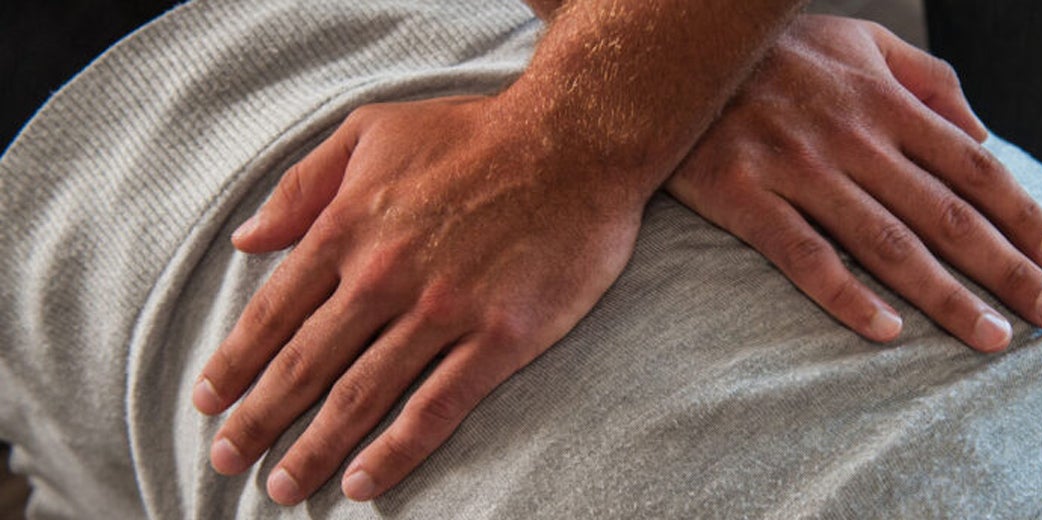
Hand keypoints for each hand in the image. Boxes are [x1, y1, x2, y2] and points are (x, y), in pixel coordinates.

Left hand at [192, 93, 646, 503]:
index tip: (207, 402)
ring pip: (361, 396)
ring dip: (314, 448)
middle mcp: (384, 277)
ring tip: (282, 489)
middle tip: (227, 460)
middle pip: (304, 365)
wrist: (575, 140)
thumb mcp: (371, 130)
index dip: (234, 364)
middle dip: (258, 421)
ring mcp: (442, 312)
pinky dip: (395, 451)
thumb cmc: (474, 132)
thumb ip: (303, 185)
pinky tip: (363, 483)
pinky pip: (436, 406)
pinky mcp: (498, 338)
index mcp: (348, 229)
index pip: (273, 312)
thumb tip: (247, 240)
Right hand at [666, 16, 1041, 350]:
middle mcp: (850, 135)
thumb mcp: (858, 39)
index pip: (971, 166)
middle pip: (945, 214)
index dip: (1021, 213)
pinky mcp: (741, 195)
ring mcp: (795, 167)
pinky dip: (847, 297)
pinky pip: (802, 256)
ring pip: (886, 244)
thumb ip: (925, 79)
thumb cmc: (774, 51)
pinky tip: (888, 333)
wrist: (666, 53)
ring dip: (946, 296)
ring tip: (992, 337)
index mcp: (882, 99)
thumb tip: (982, 136)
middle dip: (1007, 268)